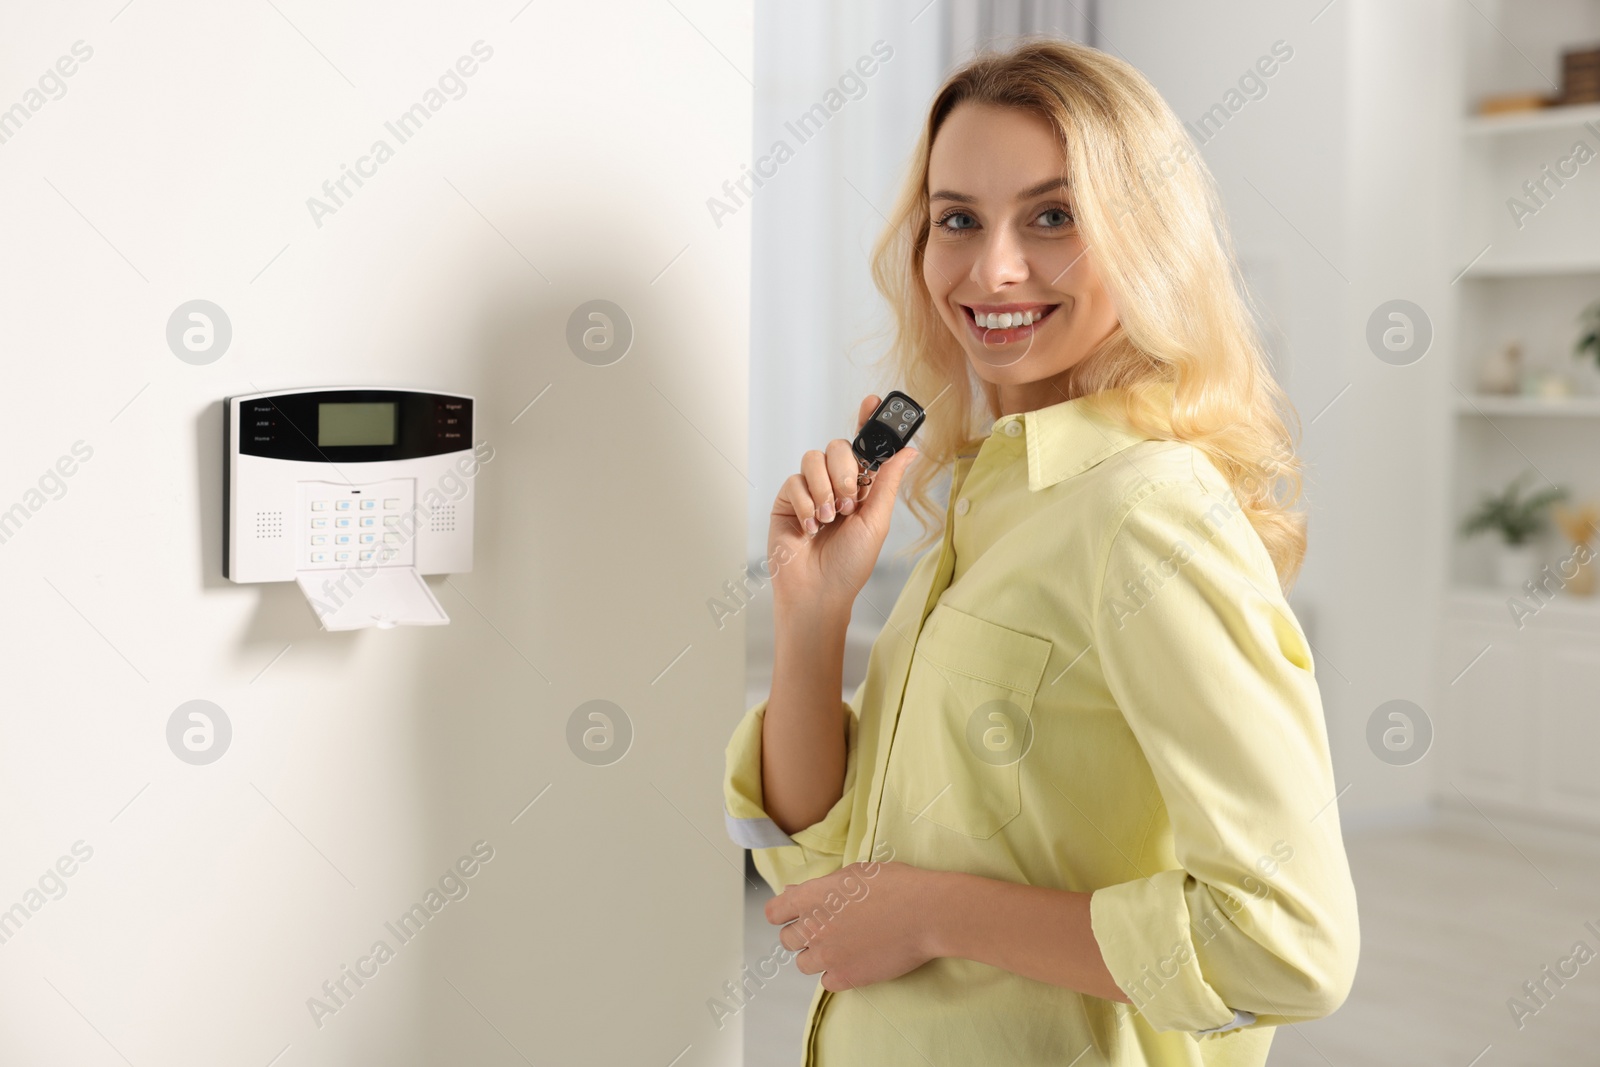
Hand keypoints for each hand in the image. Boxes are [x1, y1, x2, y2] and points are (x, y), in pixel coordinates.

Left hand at [765, 860, 936, 991]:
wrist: (926, 914)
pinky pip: (826, 982)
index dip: (783, 913)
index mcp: (811, 897)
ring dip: (817, 955)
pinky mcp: (845, 978)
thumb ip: (819, 886)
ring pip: (803, 964)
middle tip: (826, 928)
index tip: (794, 914)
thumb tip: (795, 894)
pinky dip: (836, 974)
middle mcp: (813, 928)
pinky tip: (853, 960)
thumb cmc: (895, 885)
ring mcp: (827, 956)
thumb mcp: (853, 873)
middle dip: (802, 934)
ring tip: (841, 946)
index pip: (774, 912)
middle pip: (787, 940)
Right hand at [767, 394, 919, 610]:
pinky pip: (795, 481)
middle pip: (837, 446)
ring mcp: (810, 489)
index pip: (865, 446)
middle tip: (849, 502)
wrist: (817, 590)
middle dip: (844, 472)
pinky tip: (810, 527)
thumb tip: (910, 451)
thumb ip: (888, 482)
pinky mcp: (788, 499)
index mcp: (863, 486)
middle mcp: (836, 483)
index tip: (874, 400)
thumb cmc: (850, 564)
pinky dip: (805, 505)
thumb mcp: (877, 521)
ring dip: (824, 489)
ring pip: (813, 458)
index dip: (869, 421)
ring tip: (829, 518)